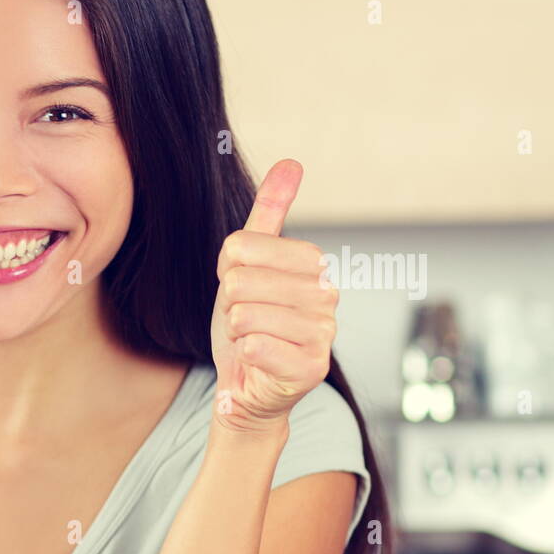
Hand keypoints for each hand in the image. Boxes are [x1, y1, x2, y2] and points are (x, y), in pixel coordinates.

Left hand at [209, 159, 336, 434]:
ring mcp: (323, 333)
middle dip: (230, 306)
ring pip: (245, 314)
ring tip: (252, 342)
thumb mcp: (247, 267)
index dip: (226, 272)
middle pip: (241, 282)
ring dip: (236, 332)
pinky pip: (254, 346)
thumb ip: (269, 216)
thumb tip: (291, 163)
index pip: (241, 247)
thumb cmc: (248, 328)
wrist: (247, 390)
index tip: (240, 292)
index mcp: (313, 266)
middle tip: (245, 323)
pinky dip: (244, 356)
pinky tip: (257, 362)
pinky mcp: (311, 368)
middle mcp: (327, 296)